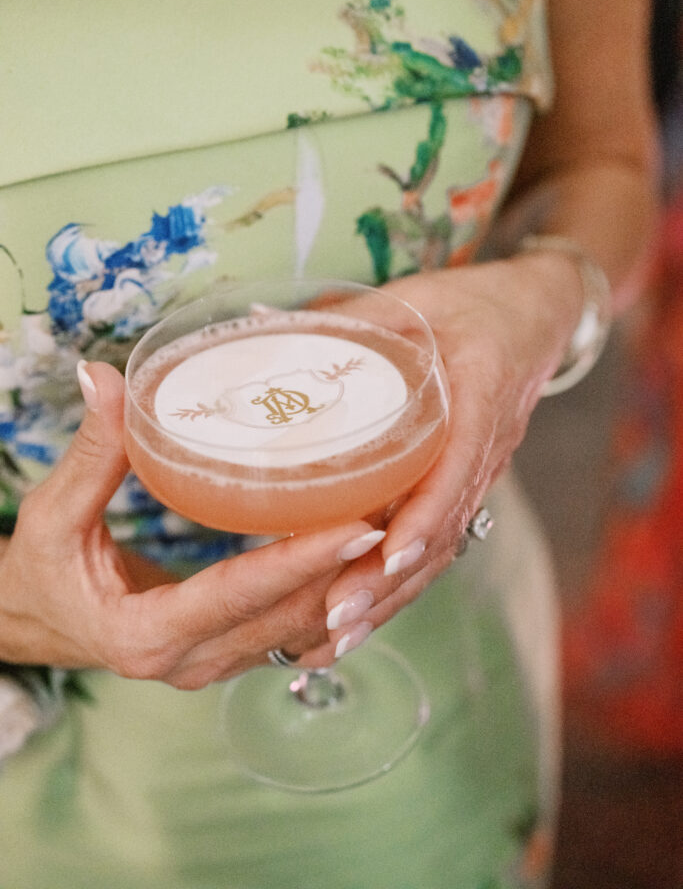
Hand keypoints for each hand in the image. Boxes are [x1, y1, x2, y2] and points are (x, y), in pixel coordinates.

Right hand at [0, 363, 378, 688]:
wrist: (36, 622)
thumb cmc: (40, 573)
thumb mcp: (53, 514)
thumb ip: (89, 451)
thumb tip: (99, 375)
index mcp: (146, 635)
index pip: (240, 595)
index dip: (301, 561)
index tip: (359, 525)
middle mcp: (192, 662)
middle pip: (288, 617)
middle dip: (347, 570)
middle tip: (401, 511)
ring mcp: (216, 663)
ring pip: (301, 629)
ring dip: (349, 582)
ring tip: (399, 521)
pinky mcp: (230, 650)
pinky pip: (293, 628)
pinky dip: (331, 590)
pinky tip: (363, 546)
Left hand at [311, 253, 582, 666]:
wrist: (532, 315)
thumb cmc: (470, 302)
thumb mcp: (413, 298)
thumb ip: (347, 317)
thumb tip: (259, 319)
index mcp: (480, 389)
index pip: (457, 464)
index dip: (425, 514)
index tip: (388, 553)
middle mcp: (486, 443)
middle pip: (445, 524)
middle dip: (391, 579)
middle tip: (335, 618)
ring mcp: (482, 469)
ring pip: (442, 545)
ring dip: (392, 596)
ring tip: (335, 637)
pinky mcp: (468, 483)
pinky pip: (441, 539)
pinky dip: (403, 581)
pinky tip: (362, 614)